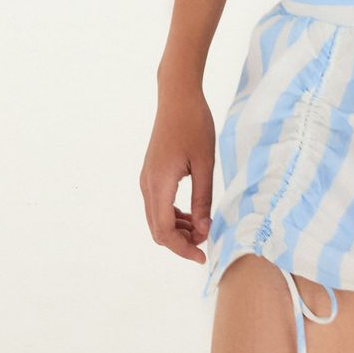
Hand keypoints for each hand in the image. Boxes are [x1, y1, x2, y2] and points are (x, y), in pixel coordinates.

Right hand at [139, 87, 216, 264]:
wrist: (177, 97)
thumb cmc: (194, 125)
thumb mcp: (204, 163)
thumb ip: (203, 198)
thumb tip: (204, 230)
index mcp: (159, 184)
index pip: (164, 232)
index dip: (182, 248)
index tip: (203, 255)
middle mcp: (147, 185)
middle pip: (157, 229)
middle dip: (180, 242)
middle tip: (206, 243)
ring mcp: (147, 179)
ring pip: (157, 218)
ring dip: (178, 229)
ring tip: (203, 228)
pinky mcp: (152, 173)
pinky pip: (158, 204)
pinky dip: (174, 215)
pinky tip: (194, 214)